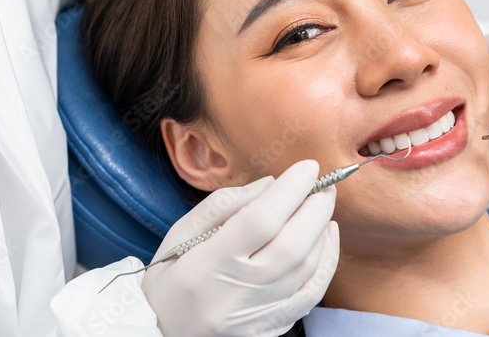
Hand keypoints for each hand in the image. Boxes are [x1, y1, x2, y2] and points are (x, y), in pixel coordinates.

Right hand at [141, 160, 339, 336]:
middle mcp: (235, 292)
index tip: (307, 167)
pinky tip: (326, 239)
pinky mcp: (268, 328)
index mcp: (206, 263)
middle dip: (315, 208)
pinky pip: (310, 296)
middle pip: (291, 245)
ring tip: (322, 206)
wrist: (161, 332)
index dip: (290, 190)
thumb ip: (223, 205)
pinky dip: (326, 264)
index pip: (260, 220)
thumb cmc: (167, 278)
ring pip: (306, 269)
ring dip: (322, 232)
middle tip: (324, 184)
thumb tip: (270, 185)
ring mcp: (255, 315)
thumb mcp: (179, 233)